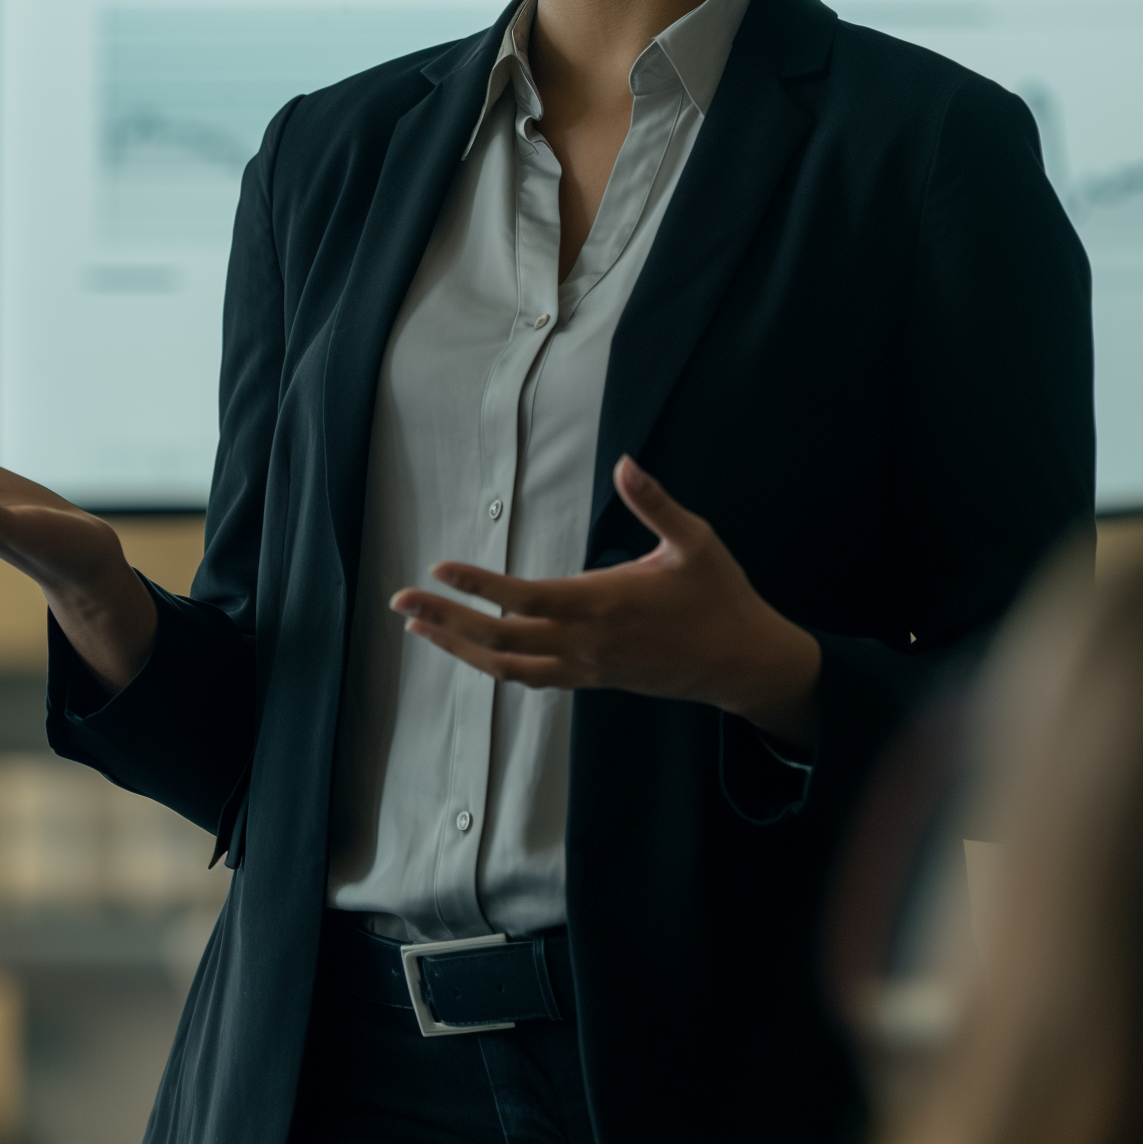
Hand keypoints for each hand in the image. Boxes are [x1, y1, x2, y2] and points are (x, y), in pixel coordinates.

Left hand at [389, 455, 819, 747]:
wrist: (743, 663)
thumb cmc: (720, 598)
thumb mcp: (696, 542)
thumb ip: (656, 504)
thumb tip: (626, 463)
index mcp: (603, 603)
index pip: (524, 598)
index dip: (478, 587)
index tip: (438, 570)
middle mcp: (586, 641)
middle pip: (499, 638)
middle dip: (445, 620)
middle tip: (400, 602)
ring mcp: (586, 667)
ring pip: (507, 667)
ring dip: (458, 648)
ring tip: (418, 629)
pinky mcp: (591, 680)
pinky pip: (531, 678)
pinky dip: (492, 666)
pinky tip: (469, 650)